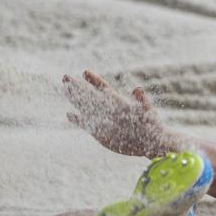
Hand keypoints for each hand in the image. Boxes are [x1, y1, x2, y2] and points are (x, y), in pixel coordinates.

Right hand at [62, 69, 178, 157]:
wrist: (149, 144)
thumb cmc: (151, 126)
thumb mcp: (147, 112)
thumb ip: (141, 101)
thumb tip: (138, 89)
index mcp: (118, 102)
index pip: (103, 88)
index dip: (94, 80)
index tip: (85, 72)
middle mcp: (108, 109)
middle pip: (90, 95)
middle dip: (77, 86)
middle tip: (65, 76)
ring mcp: (103, 120)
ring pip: (86, 107)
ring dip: (75, 98)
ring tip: (64, 88)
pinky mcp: (99, 132)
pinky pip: (86, 124)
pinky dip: (77, 120)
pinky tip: (69, 114)